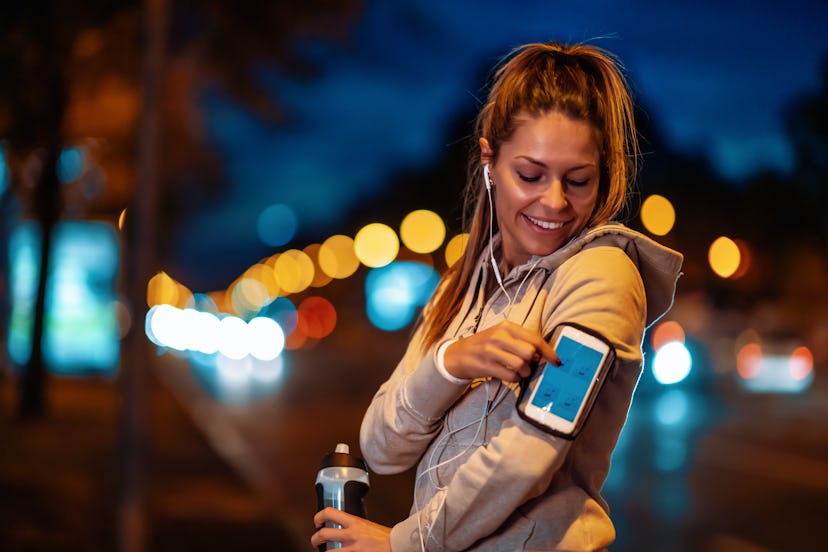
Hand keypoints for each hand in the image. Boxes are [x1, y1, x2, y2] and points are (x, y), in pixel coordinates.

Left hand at [311, 508, 390, 550]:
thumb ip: (354, 526)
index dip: (319, 516)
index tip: (317, 521)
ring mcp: (352, 549)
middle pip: (323, 534)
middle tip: (315, 541)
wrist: (397, 544)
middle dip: (315, 539)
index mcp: (354, 522)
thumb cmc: (385, 536)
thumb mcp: (367, 525)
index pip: (330, 513)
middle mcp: (351, 535)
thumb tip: (344, 528)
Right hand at [444, 321, 559, 382]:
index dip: (549, 352)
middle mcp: (499, 336)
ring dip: (524, 372)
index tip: (557, 362)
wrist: (458, 354)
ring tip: (518, 371)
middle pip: (530, 352)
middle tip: (528, 365)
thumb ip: (520, 341)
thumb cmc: (485, 345)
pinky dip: (514, 379)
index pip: (535, 339)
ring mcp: (491, 351)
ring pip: (521, 365)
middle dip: (533, 362)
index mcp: (507, 327)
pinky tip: (508, 375)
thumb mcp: (501, 336)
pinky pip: (510, 376)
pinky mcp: (486, 365)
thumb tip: (542, 354)